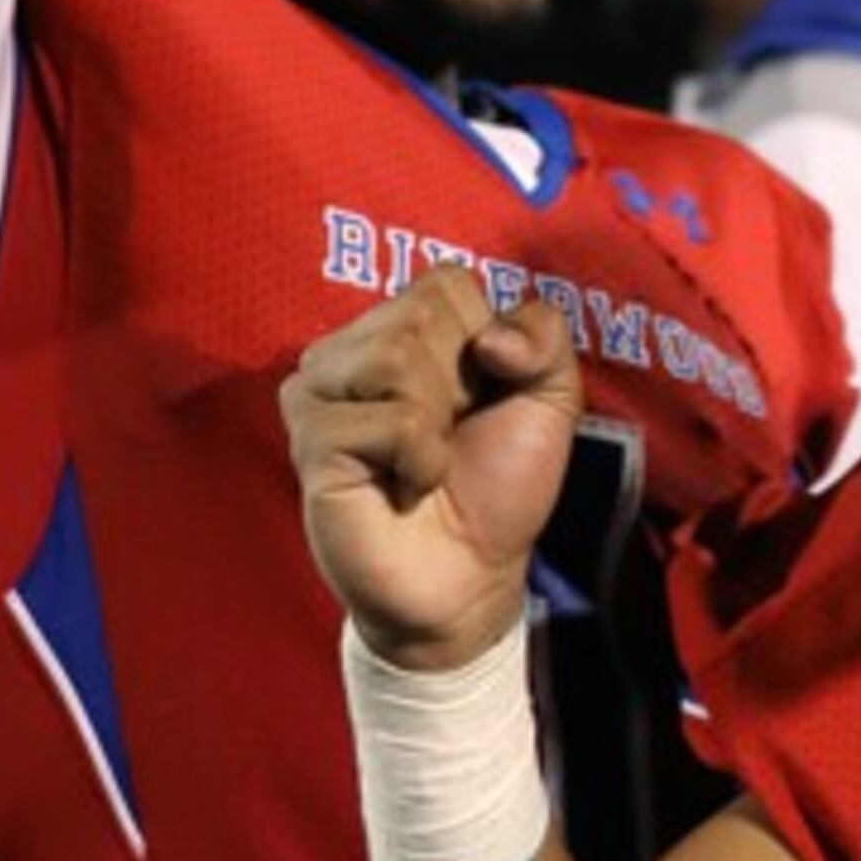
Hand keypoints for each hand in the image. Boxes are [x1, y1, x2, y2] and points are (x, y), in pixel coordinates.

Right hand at [281, 267, 582, 670]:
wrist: (471, 578)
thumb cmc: (499, 488)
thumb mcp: (550, 398)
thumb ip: (545, 335)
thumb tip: (492, 338)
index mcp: (401, 328)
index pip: (446, 282)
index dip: (488, 342)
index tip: (483, 399)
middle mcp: (350, 349)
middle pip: (419, 312)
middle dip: (462, 385)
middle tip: (450, 437)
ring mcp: (319, 392)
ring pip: (394, 355)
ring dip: (437, 422)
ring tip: (425, 460)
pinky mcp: (311, 441)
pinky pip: (389, 418)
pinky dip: (420, 458)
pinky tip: (406, 486)